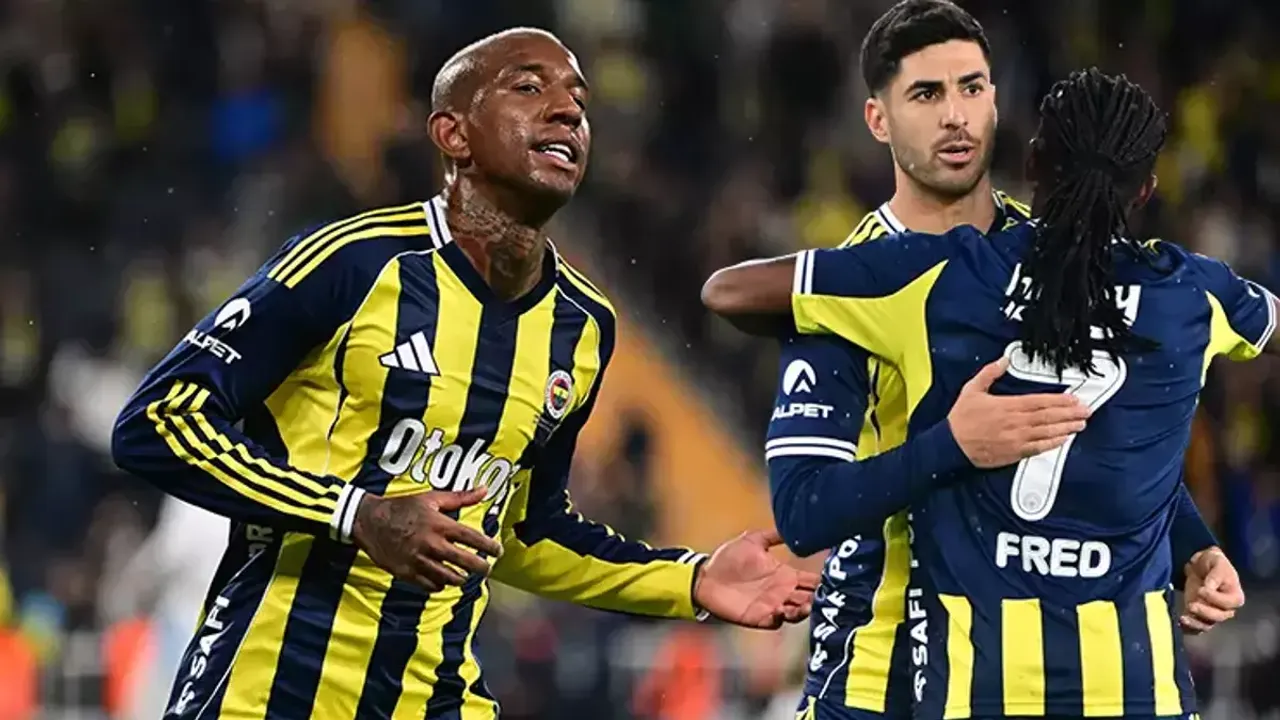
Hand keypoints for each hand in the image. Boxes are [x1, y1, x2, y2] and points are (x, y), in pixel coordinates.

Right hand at [352, 487, 503, 591]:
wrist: (369, 521)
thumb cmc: (402, 507)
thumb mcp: (431, 498)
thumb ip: (460, 497)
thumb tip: (484, 490)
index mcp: (440, 525)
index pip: (473, 538)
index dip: (490, 546)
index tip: (498, 551)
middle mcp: (432, 544)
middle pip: (465, 562)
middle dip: (481, 568)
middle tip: (487, 569)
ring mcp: (419, 561)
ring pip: (450, 578)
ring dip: (461, 578)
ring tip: (465, 575)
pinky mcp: (407, 573)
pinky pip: (431, 586)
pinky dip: (441, 585)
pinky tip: (443, 579)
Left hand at [692, 529, 819, 629]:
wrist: (705, 576)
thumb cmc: (727, 558)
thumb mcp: (752, 541)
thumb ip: (772, 536)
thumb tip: (792, 524)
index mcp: (784, 574)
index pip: (810, 580)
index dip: (822, 581)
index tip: (833, 580)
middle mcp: (782, 591)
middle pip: (809, 598)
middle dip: (818, 599)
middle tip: (823, 596)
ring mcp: (771, 605)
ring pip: (797, 612)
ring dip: (804, 610)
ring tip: (806, 605)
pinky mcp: (758, 617)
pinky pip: (775, 622)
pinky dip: (781, 619)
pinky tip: (781, 611)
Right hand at [949, 357, 1091, 467]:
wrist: (952, 445)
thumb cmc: (962, 418)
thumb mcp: (971, 389)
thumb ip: (989, 373)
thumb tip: (1003, 360)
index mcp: (1007, 406)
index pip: (1040, 401)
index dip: (1060, 400)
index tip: (1074, 399)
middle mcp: (1015, 422)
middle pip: (1048, 417)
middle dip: (1070, 413)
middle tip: (1086, 411)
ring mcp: (1016, 439)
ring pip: (1047, 432)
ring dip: (1066, 428)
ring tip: (1081, 424)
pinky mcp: (1014, 453)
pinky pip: (1038, 448)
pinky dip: (1053, 443)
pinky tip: (1064, 439)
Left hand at [1180, 547, 1244, 633]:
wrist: (1200, 566)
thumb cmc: (1213, 563)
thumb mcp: (1217, 562)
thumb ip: (1215, 575)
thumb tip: (1209, 586)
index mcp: (1235, 596)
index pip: (1228, 602)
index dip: (1215, 598)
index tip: (1201, 589)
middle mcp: (1225, 609)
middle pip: (1219, 616)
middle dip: (1205, 612)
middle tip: (1191, 604)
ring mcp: (1211, 614)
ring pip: (1207, 625)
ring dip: (1196, 623)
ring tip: (1183, 618)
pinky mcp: (1198, 616)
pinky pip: (1196, 628)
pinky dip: (1188, 628)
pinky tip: (1180, 622)